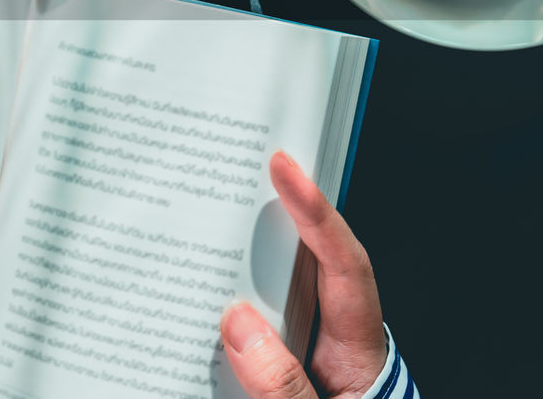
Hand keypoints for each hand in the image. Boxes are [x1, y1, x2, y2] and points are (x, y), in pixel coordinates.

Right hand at [219, 151, 386, 398]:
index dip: (316, 213)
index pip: (344, 267)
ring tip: (200, 218)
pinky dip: (222, 311)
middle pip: (310, 265)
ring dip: (241, 259)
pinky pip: (250, 332)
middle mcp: (336, 347)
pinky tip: (184, 303)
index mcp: (358, 354)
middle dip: (275, 216)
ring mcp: (307, 360)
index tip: (284, 167)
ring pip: (276, 295)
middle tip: (233, 168)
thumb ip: (282, 386)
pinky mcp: (278, 379)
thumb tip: (237, 320)